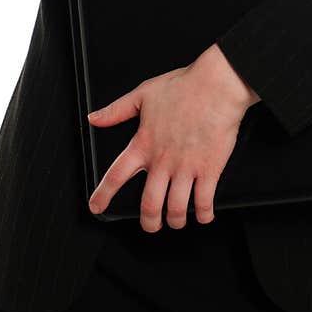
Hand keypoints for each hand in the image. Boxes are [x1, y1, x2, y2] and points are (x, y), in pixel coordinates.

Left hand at [86, 45, 257, 230]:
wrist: (216, 86)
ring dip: (175, 221)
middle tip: (150, 225)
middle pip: (149, 204)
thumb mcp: (143, 94)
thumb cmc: (184, 87)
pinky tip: (204, 215)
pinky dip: (204, 214)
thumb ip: (116, 110)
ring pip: (176, 209)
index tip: (96, 207)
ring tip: (176, 221)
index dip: (103, 195)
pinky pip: (204, 201)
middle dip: (148, 222)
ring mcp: (186, 167)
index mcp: (143, 144)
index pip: (115, 176)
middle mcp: (162, 161)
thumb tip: (94, 118)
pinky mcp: (209, 169)